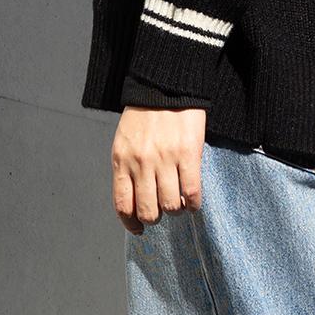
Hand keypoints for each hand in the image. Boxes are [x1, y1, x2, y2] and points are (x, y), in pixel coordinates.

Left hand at [113, 104, 206, 232]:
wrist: (164, 86)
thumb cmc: (144, 116)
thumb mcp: (125, 142)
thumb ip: (127, 169)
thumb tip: (135, 200)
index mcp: (121, 160)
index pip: (123, 205)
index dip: (131, 223)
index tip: (138, 229)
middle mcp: (141, 163)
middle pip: (148, 211)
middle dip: (156, 218)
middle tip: (162, 211)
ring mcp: (165, 159)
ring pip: (171, 206)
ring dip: (176, 211)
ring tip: (179, 203)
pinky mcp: (188, 154)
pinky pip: (191, 192)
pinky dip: (193, 203)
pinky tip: (193, 202)